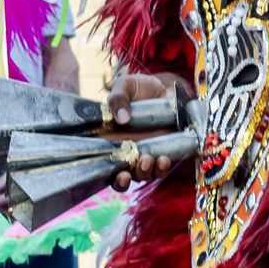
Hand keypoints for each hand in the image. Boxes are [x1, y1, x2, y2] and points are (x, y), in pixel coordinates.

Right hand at [107, 73, 181, 190]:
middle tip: (127, 173)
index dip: (106, 175)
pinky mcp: (163, 150)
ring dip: (144, 172)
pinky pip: (161, 167)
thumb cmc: (139, 87)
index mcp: (110, 140)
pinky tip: (164, 159)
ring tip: (147, 160)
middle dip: (123, 181)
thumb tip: (121, 118)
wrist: (165, 86)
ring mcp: (145, 153)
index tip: (113, 173)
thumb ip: (117, 98)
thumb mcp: (124, 86)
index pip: (103, 165)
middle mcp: (126, 152)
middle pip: (121, 178)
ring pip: (142, 174)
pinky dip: (162, 167)